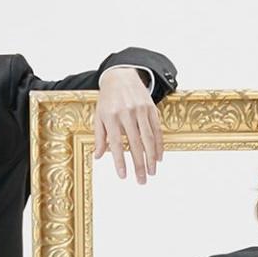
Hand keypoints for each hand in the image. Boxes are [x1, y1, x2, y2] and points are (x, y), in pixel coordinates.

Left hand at [96, 66, 163, 184]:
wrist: (121, 75)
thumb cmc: (108, 99)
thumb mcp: (99, 115)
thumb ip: (99, 137)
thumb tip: (98, 157)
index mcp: (111, 116)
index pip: (116, 143)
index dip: (120, 161)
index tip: (123, 176)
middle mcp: (126, 113)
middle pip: (134, 144)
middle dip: (139, 165)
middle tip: (142, 181)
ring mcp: (140, 111)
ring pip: (148, 138)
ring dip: (151, 158)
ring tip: (152, 173)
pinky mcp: (151, 109)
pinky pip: (157, 130)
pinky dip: (159, 145)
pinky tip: (159, 158)